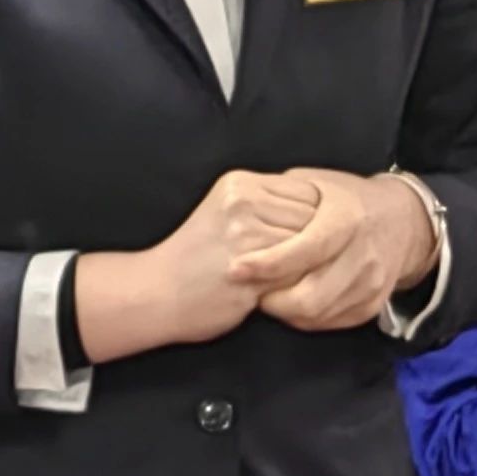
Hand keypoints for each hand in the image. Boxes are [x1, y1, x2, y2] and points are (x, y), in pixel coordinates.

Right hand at [78, 170, 323, 360]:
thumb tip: (321, 208)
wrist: (155, 292)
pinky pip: (296, 274)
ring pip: (310, 245)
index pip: (307, 190)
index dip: (319, 216)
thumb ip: (267, 204)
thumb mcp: (226, 211)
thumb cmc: (196, 256)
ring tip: (308, 273)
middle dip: (321, 240)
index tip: (319, 235)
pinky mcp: (250, 271)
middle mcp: (243, 204)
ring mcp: (246, 237)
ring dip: (314, 263)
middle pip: (313, 216)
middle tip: (321, 258)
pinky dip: (302, 283)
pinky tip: (296, 288)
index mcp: (239, 183)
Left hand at [237, 166, 438, 332]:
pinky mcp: (371, 306)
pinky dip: (302, 317)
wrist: (402, 222)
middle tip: (249, 288)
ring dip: (283, 310)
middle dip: (271, 299)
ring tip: (266, 293)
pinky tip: (290, 300)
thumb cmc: (346, 199)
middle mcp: (364, 255)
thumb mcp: (315, 183)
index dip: (269, 262)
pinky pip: (328, 323)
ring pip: (316, 315)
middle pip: (310, 297)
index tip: (236, 268)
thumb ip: (281, 198)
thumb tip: (242, 217)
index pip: (307, 249)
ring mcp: (371, 284)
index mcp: (347, 218)